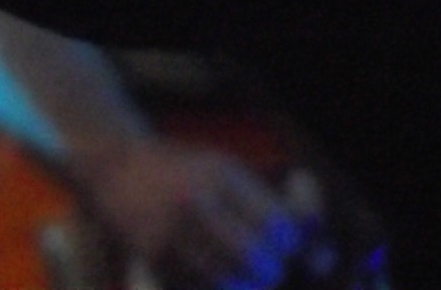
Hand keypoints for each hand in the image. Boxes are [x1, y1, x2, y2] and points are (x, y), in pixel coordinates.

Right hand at [76, 138, 302, 289]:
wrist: (114, 164)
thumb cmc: (185, 172)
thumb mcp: (229, 173)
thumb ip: (277, 211)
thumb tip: (326, 262)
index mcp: (220, 175)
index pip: (280, 228)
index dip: (288, 245)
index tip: (278, 243)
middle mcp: (195, 200)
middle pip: (260, 262)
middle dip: (268, 271)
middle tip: (259, 265)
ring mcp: (170, 229)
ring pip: (231, 283)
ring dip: (240, 283)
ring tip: (234, 271)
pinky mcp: (151, 255)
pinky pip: (200, 288)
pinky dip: (211, 287)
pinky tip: (208, 274)